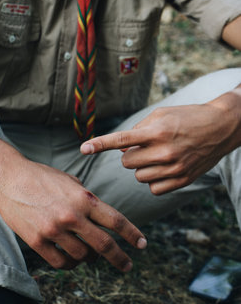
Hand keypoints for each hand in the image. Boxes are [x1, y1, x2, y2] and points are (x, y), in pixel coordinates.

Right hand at [0, 159, 146, 270]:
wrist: (9, 179)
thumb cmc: (41, 177)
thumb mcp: (70, 181)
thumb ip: (87, 199)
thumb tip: (100, 217)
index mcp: (84, 198)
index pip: (116, 221)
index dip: (132, 235)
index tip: (142, 244)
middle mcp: (72, 215)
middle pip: (104, 244)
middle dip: (120, 258)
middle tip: (128, 266)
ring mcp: (54, 230)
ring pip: (83, 256)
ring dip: (91, 258)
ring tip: (90, 255)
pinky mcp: (37, 241)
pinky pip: (61, 263)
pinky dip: (70, 264)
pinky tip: (71, 260)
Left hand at [81, 102, 237, 194]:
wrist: (220, 127)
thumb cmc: (187, 117)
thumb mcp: (161, 114)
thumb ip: (138, 130)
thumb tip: (121, 148)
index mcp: (157, 131)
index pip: (121, 139)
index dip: (100, 144)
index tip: (83, 149)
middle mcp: (164, 151)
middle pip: (127, 162)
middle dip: (131, 155)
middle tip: (145, 147)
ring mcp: (174, 168)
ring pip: (139, 177)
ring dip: (142, 168)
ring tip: (158, 156)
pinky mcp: (182, 180)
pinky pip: (153, 189)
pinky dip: (154, 180)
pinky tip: (165, 169)